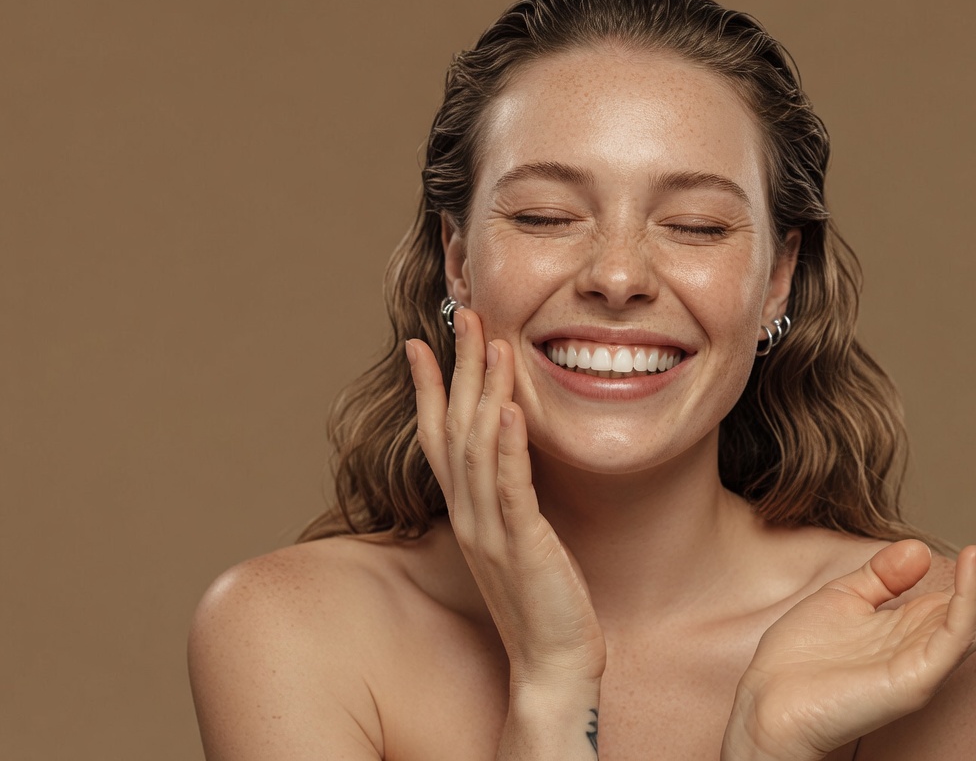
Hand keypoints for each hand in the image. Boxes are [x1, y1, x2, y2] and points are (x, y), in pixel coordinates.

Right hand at [405, 308, 605, 686]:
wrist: (552, 661)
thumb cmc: (541, 598)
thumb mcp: (515, 537)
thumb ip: (505, 498)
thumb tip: (509, 458)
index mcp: (466, 512)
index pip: (437, 437)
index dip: (429, 388)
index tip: (422, 341)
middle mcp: (468, 516)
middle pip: (454, 428)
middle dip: (458, 368)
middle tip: (464, 315)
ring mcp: (491, 531)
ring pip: (477, 448)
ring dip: (484, 391)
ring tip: (491, 343)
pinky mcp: (523, 545)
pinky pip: (511, 488)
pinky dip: (507, 446)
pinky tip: (509, 409)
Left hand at [723, 481, 975, 760]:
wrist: (766, 708)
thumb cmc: (801, 662)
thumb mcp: (843, 600)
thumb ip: (884, 576)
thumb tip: (923, 549)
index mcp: (925, 619)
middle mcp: (938, 638)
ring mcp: (932, 660)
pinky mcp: (915, 680)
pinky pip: (954, 633)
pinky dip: (967, 594)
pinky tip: (975, 555)